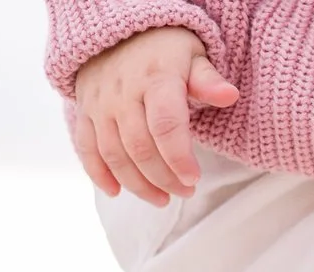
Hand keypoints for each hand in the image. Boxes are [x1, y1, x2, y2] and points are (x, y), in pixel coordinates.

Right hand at [71, 26, 239, 204]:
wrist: (119, 30)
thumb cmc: (165, 49)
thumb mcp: (193, 56)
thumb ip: (208, 80)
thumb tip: (229, 95)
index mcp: (155, 78)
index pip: (165, 125)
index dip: (178, 157)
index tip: (193, 179)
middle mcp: (123, 92)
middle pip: (140, 147)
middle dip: (164, 178)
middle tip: (185, 192)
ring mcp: (100, 103)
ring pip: (114, 154)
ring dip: (137, 184)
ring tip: (161, 198)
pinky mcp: (85, 112)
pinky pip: (86, 147)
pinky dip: (99, 174)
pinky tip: (116, 191)